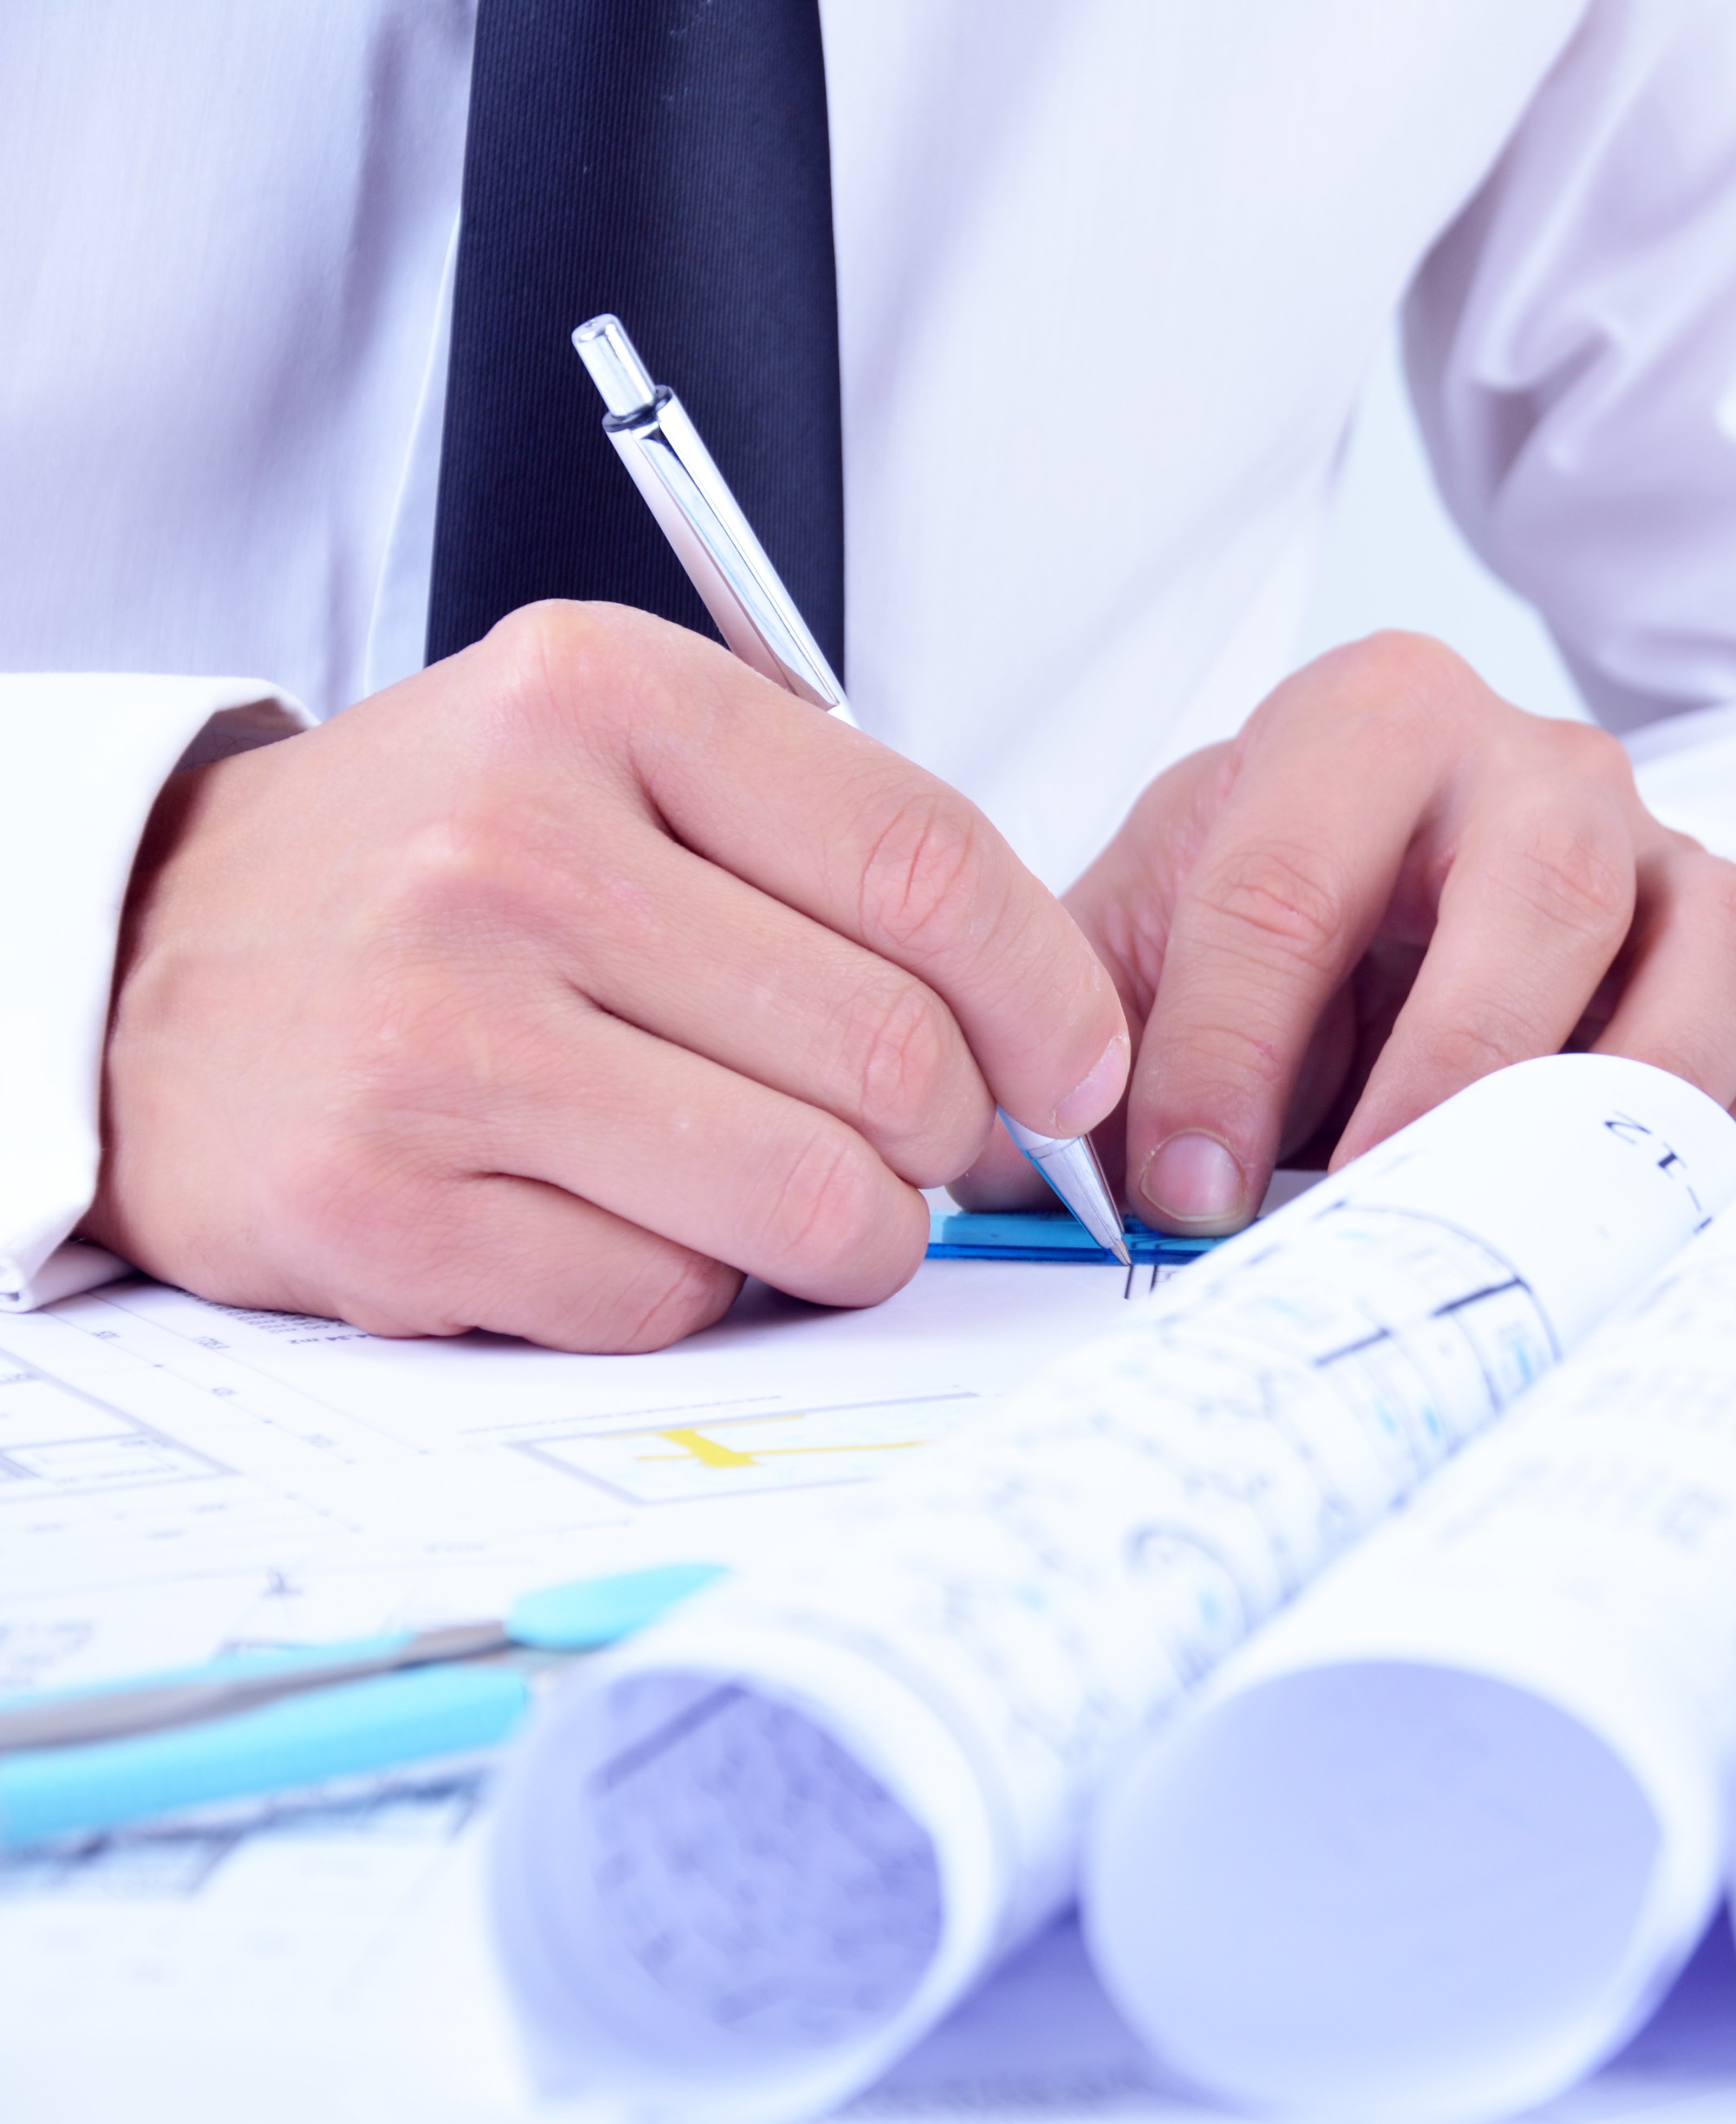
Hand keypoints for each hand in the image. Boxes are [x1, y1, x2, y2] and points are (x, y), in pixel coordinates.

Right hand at [82, 603, 1128, 1351]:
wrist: (146, 958)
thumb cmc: (430, 871)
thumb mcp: (616, 763)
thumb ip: (832, 855)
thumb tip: (1057, 1034)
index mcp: (599, 703)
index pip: (926, 867)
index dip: (1051, 995)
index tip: (1080, 1067)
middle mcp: (512, 852)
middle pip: (891, 1053)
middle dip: (948, 1135)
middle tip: (910, 1143)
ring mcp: (438, 1036)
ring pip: (809, 1198)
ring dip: (853, 1235)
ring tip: (803, 1200)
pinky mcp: (381, 1206)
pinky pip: (669, 1299)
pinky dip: (691, 1287)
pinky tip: (625, 1220)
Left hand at [956, 633, 1735, 1230]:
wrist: (1382, 924)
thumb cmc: (1267, 940)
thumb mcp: (1140, 951)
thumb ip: (1084, 1041)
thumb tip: (1037, 1184)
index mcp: (1374, 721)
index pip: (1293, 872)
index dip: (1225, 1045)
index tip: (1178, 1193)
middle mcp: (1547, 769)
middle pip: (1549, 885)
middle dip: (1454, 1067)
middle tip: (1371, 1210)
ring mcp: (1681, 863)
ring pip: (1721, 948)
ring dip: (1633, 1105)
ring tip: (1538, 1235)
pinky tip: (1667, 1243)